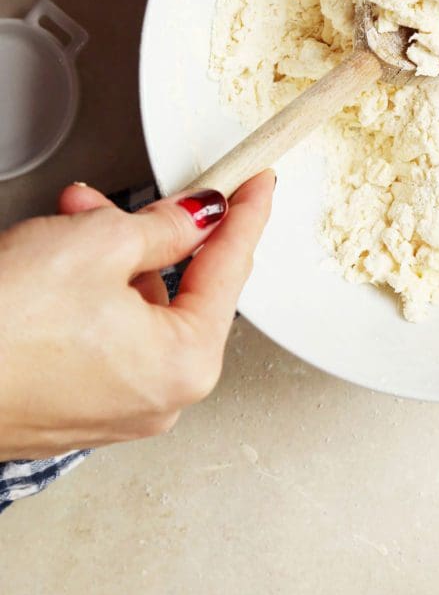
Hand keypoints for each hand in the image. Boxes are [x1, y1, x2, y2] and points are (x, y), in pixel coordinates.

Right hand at [0, 172, 273, 458]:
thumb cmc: (3, 329)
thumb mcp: (98, 245)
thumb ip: (164, 227)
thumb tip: (197, 217)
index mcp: (184, 365)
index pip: (231, 270)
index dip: (245, 215)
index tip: (257, 185)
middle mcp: (157, 400)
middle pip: (177, 290)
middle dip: (146, 233)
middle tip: (116, 201)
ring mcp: (112, 409)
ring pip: (132, 309)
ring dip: (105, 257)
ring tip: (65, 223)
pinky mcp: (69, 407)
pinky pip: (99, 337)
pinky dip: (84, 294)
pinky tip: (47, 262)